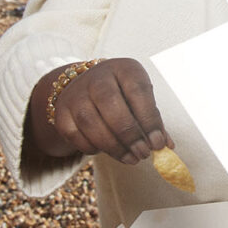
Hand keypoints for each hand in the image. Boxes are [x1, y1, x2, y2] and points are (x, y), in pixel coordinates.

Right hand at [29, 58, 171, 165]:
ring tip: (130, 159)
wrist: (84, 86)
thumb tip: (166, 147)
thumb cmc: (122, 95)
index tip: (158, 144)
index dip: (149, 119)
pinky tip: (107, 152)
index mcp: (124, 68)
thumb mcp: (140, 98)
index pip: (138, 91)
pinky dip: (92, 147)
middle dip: (129, 135)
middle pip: (111, 106)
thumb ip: (153, 120)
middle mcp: (97, 76)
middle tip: (143, 154)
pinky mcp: (61, 112)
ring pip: (90, 122)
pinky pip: (74, 135)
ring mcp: (75, 93)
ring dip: (113, 146)